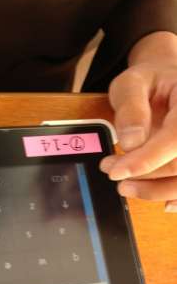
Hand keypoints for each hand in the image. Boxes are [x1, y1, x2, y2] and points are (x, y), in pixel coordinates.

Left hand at [100, 32, 176, 211]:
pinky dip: (176, 197)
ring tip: (125, 186)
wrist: (168, 82)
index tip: (116, 171)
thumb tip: (131, 141)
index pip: (176, 139)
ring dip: (156, 191)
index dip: (147, 160)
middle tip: (112, 172)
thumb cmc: (150, 81)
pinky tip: (161, 203)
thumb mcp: (132, 82)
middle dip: (144, 176)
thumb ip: (131, 107)